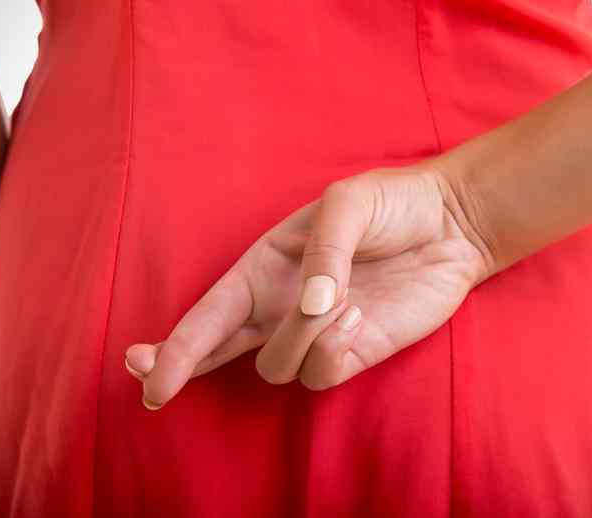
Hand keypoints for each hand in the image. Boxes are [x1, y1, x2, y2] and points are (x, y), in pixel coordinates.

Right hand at [124, 162, 495, 408]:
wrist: (449, 225)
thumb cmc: (391, 204)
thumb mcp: (347, 204)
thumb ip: (322, 253)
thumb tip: (305, 308)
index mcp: (264, 267)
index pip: (209, 312)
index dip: (175, 344)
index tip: (143, 367)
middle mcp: (279, 306)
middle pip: (217, 351)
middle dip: (181, 367)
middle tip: (155, 388)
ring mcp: (314, 335)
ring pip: (277, 365)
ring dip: (301, 337)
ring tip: (344, 300)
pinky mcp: (351, 355)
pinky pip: (322, 373)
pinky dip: (335, 348)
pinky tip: (360, 315)